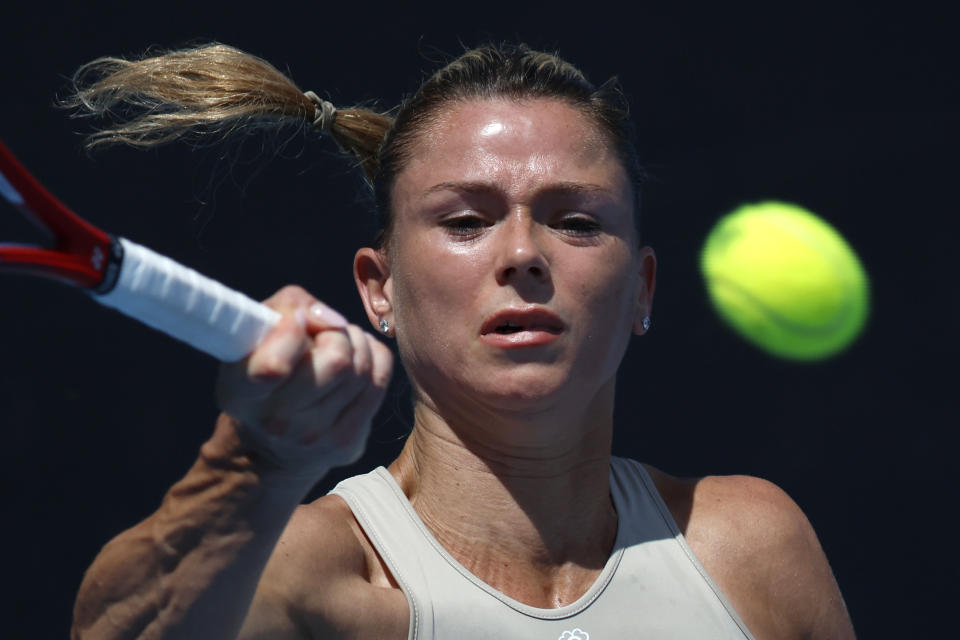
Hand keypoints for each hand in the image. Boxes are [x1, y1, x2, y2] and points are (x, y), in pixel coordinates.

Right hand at [215, 285, 392, 481]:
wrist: (269, 444)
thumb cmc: (263, 368)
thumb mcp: (254, 333)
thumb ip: (287, 307)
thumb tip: (332, 320)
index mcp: (241, 393)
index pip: (274, 366)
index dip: (292, 331)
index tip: (294, 321)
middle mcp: (276, 422)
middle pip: (338, 360)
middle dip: (335, 334)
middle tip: (321, 336)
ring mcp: (315, 437)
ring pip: (362, 366)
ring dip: (355, 342)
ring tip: (337, 345)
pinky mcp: (347, 442)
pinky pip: (380, 379)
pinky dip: (372, 357)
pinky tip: (355, 360)